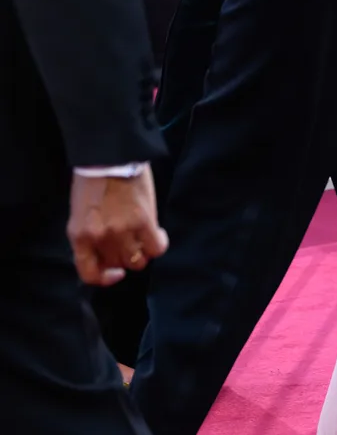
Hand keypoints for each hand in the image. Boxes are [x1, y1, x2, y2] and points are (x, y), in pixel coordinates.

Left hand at [68, 168, 168, 287]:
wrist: (110, 156)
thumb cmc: (94, 180)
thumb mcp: (82, 213)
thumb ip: (91, 235)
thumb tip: (109, 251)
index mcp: (80, 236)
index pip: (89, 273)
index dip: (105, 278)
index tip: (116, 273)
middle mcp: (100, 238)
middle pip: (118, 264)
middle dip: (125, 257)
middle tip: (132, 244)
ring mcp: (123, 231)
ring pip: (138, 260)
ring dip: (143, 252)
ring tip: (145, 239)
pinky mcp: (144, 221)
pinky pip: (156, 247)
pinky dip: (159, 244)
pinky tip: (158, 234)